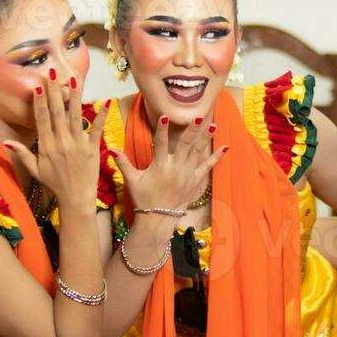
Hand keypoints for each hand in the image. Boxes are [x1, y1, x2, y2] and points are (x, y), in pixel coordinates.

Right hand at [3, 71, 96, 216]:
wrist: (75, 198)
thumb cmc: (55, 183)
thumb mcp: (35, 169)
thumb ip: (22, 153)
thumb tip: (5, 141)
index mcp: (47, 146)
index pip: (42, 120)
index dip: (40, 103)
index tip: (38, 87)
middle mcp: (62, 142)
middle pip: (58, 113)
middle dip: (55, 92)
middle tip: (53, 74)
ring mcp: (78, 144)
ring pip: (75, 116)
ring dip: (75, 97)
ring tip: (74, 80)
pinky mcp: (93, 148)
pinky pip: (97, 129)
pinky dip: (101, 116)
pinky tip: (106, 101)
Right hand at [108, 115, 226, 217]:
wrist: (158, 220)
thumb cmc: (143, 199)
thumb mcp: (132, 180)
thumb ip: (123, 163)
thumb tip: (111, 149)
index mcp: (159, 166)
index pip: (160, 143)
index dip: (163, 130)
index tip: (166, 116)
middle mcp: (175, 169)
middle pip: (184, 145)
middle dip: (191, 130)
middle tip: (197, 116)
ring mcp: (187, 175)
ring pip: (198, 153)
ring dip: (205, 138)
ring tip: (213, 125)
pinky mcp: (195, 182)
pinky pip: (207, 167)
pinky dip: (216, 157)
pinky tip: (225, 147)